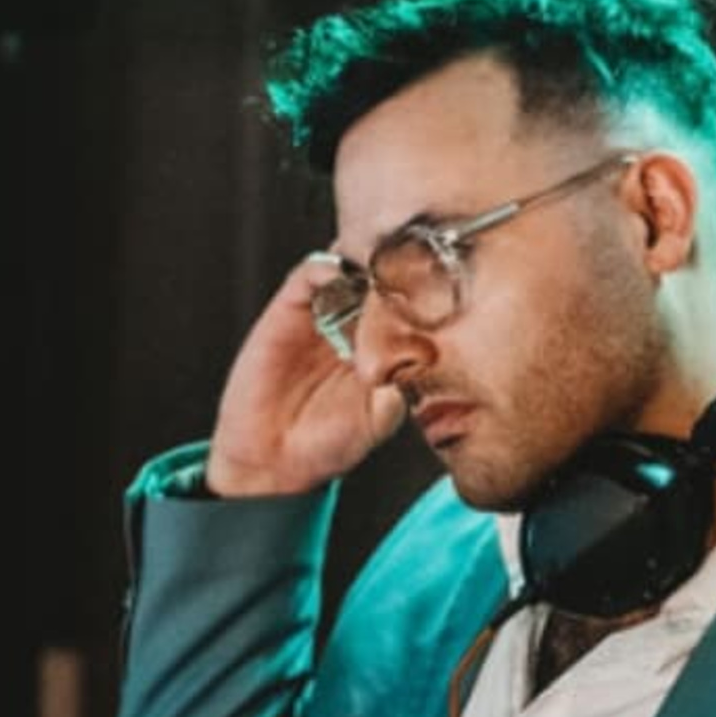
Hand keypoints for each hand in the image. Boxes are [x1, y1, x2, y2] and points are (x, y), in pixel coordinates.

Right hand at [205, 255, 408, 496]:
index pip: (407, 303)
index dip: (423, 289)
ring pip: (349, 266)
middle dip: (398, 263)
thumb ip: (403, 385)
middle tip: (417, 257)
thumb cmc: (328, 442)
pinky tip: (343, 273)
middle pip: (380, 275)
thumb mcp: (381, 417)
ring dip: (366, 258)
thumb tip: (428, 352)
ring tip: (383, 261)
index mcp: (380, 346)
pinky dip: (328, 266)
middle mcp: (352, 324)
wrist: (273, 459)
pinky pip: (309, 274)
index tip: (442, 282)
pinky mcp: (288, 309)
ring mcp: (321, 313)